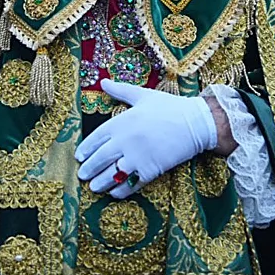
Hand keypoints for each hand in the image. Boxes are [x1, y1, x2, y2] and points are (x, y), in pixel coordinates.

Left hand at [74, 79, 217, 198]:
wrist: (195, 123)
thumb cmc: (169, 107)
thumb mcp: (143, 95)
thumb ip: (120, 90)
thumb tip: (103, 82)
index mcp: (121, 122)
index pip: (95, 138)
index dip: (85, 149)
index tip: (79, 157)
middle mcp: (125, 141)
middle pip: (100, 159)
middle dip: (89, 169)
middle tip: (82, 175)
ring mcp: (136, 157)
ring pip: (111, 174)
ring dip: (100, 183)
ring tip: (94, 187)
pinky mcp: (149, 171)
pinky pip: (129, 184)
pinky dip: (120, 191)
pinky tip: (114, 193)